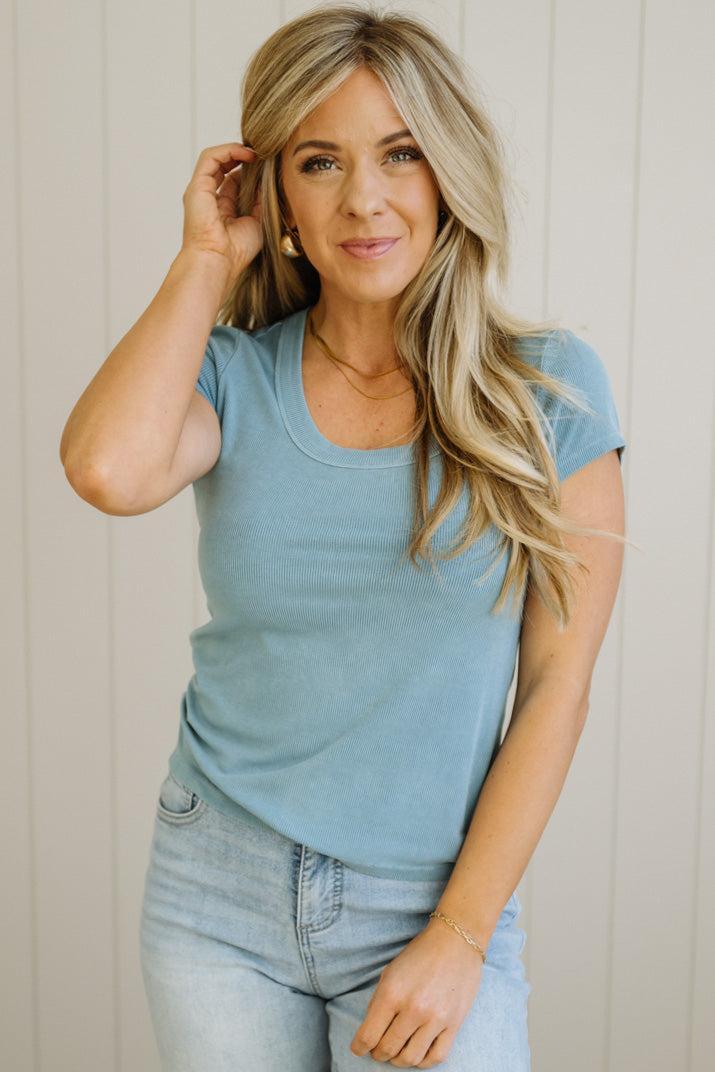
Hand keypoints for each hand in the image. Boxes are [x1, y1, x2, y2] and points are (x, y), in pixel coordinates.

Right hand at [181, 142, 263, 284]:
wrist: (219, 260)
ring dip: (237, 151)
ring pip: (216, 158)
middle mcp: (209, 198)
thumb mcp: (257, 221)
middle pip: (224, 168)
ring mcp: (201, 191)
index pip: (234, 181)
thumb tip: (269, 183)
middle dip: (243, 158)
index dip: (249, 171)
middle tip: (264, 155)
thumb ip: (261, 202)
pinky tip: (247, 154)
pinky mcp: (197, 186)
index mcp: (221, 209)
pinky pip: (211, 157)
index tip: (267, 168)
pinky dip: (228, 151)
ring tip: (256, 152)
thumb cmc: (236, 251)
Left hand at [350, 918, 484, 1067]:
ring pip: (410, 1059)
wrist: (456, 940)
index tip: (359, 1049)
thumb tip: (371, 1030)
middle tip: (378, 1050)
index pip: (368, 1036)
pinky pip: (436, 1057)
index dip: (360, 1047)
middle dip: (378, 1054)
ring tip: (397, 1053)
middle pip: (387, 1049)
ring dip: (399, 1060)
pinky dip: (423, 1061)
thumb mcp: (390, 971)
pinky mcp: (454, 1024)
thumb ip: (379, 1001)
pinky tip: (417, 1053)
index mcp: (392, 993)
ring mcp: (436, 1019)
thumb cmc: (420, 953)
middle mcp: (413, 1009)